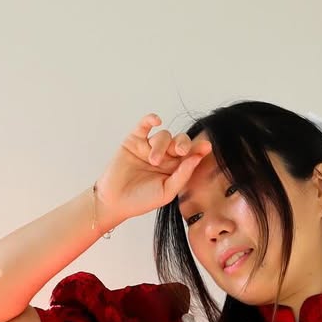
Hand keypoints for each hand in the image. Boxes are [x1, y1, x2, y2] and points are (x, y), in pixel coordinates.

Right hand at [93, 113, 213, 226]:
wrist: (115, 201)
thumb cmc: (142, 200)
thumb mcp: (167, 192)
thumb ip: (182, 175)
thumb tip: (197, 158)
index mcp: (176, 168)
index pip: (191, 155)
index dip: (199, 149)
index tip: (207, 146)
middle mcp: (165, 156)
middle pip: (180, 141)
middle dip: (183, 143)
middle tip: (181, 151)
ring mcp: (150, 146)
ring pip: (164, 135)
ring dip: (161, 146)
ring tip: (153, 161)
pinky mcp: (134, 140)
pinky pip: (145, 125)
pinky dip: (151, 119)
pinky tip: (156, 120)